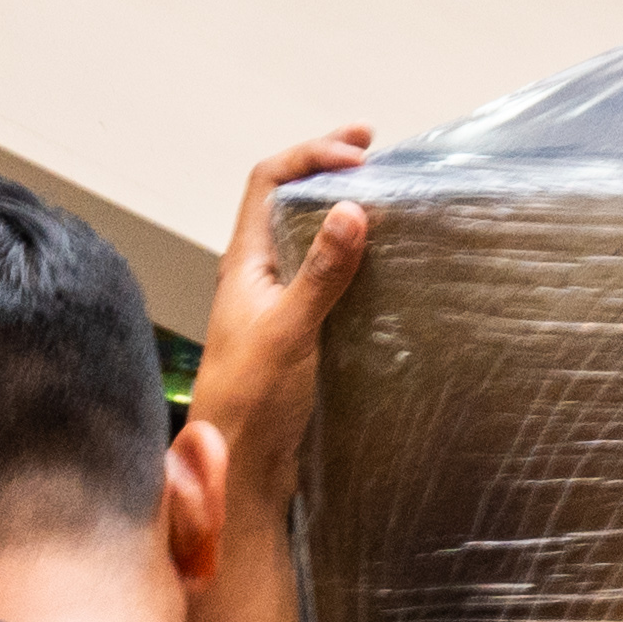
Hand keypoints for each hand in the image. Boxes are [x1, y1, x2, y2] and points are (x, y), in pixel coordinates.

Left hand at [159, 127, 375, 621]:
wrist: (240, 470)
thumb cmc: (250, 402)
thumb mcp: (289, 331)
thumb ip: (320, 272)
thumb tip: (350, 210)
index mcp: (242, 263)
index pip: (268, 181)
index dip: (310, 154)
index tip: (360, 151)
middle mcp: (254, 276)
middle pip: (285, 201)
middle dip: (327, 172)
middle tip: (375, 160)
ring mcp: (273, 304)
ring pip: (303, 240)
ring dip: (338, 215)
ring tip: (382, 202)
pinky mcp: (293, 333)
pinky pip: (320, 278)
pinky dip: (347, 259)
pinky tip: (378, 268)